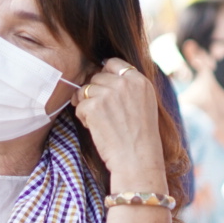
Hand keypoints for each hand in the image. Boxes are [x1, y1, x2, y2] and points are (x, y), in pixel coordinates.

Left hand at [74, 59, 166, 192]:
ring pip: (85, 90)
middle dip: (94, 92)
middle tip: (103, 112)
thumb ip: (129, 86)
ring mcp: (108, 93)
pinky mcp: (93, 106)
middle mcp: (125, 83)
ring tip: (102, 122)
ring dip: (87, 105)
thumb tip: (101, 73)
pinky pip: (79, 105)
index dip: (105, 74)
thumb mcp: (144, 103)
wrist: (137, 158)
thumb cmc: (140, 136)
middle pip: (96, 76)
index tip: (104, 88)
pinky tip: (98, 128)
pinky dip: (84, 118)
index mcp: (140, 81)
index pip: (113, 63)